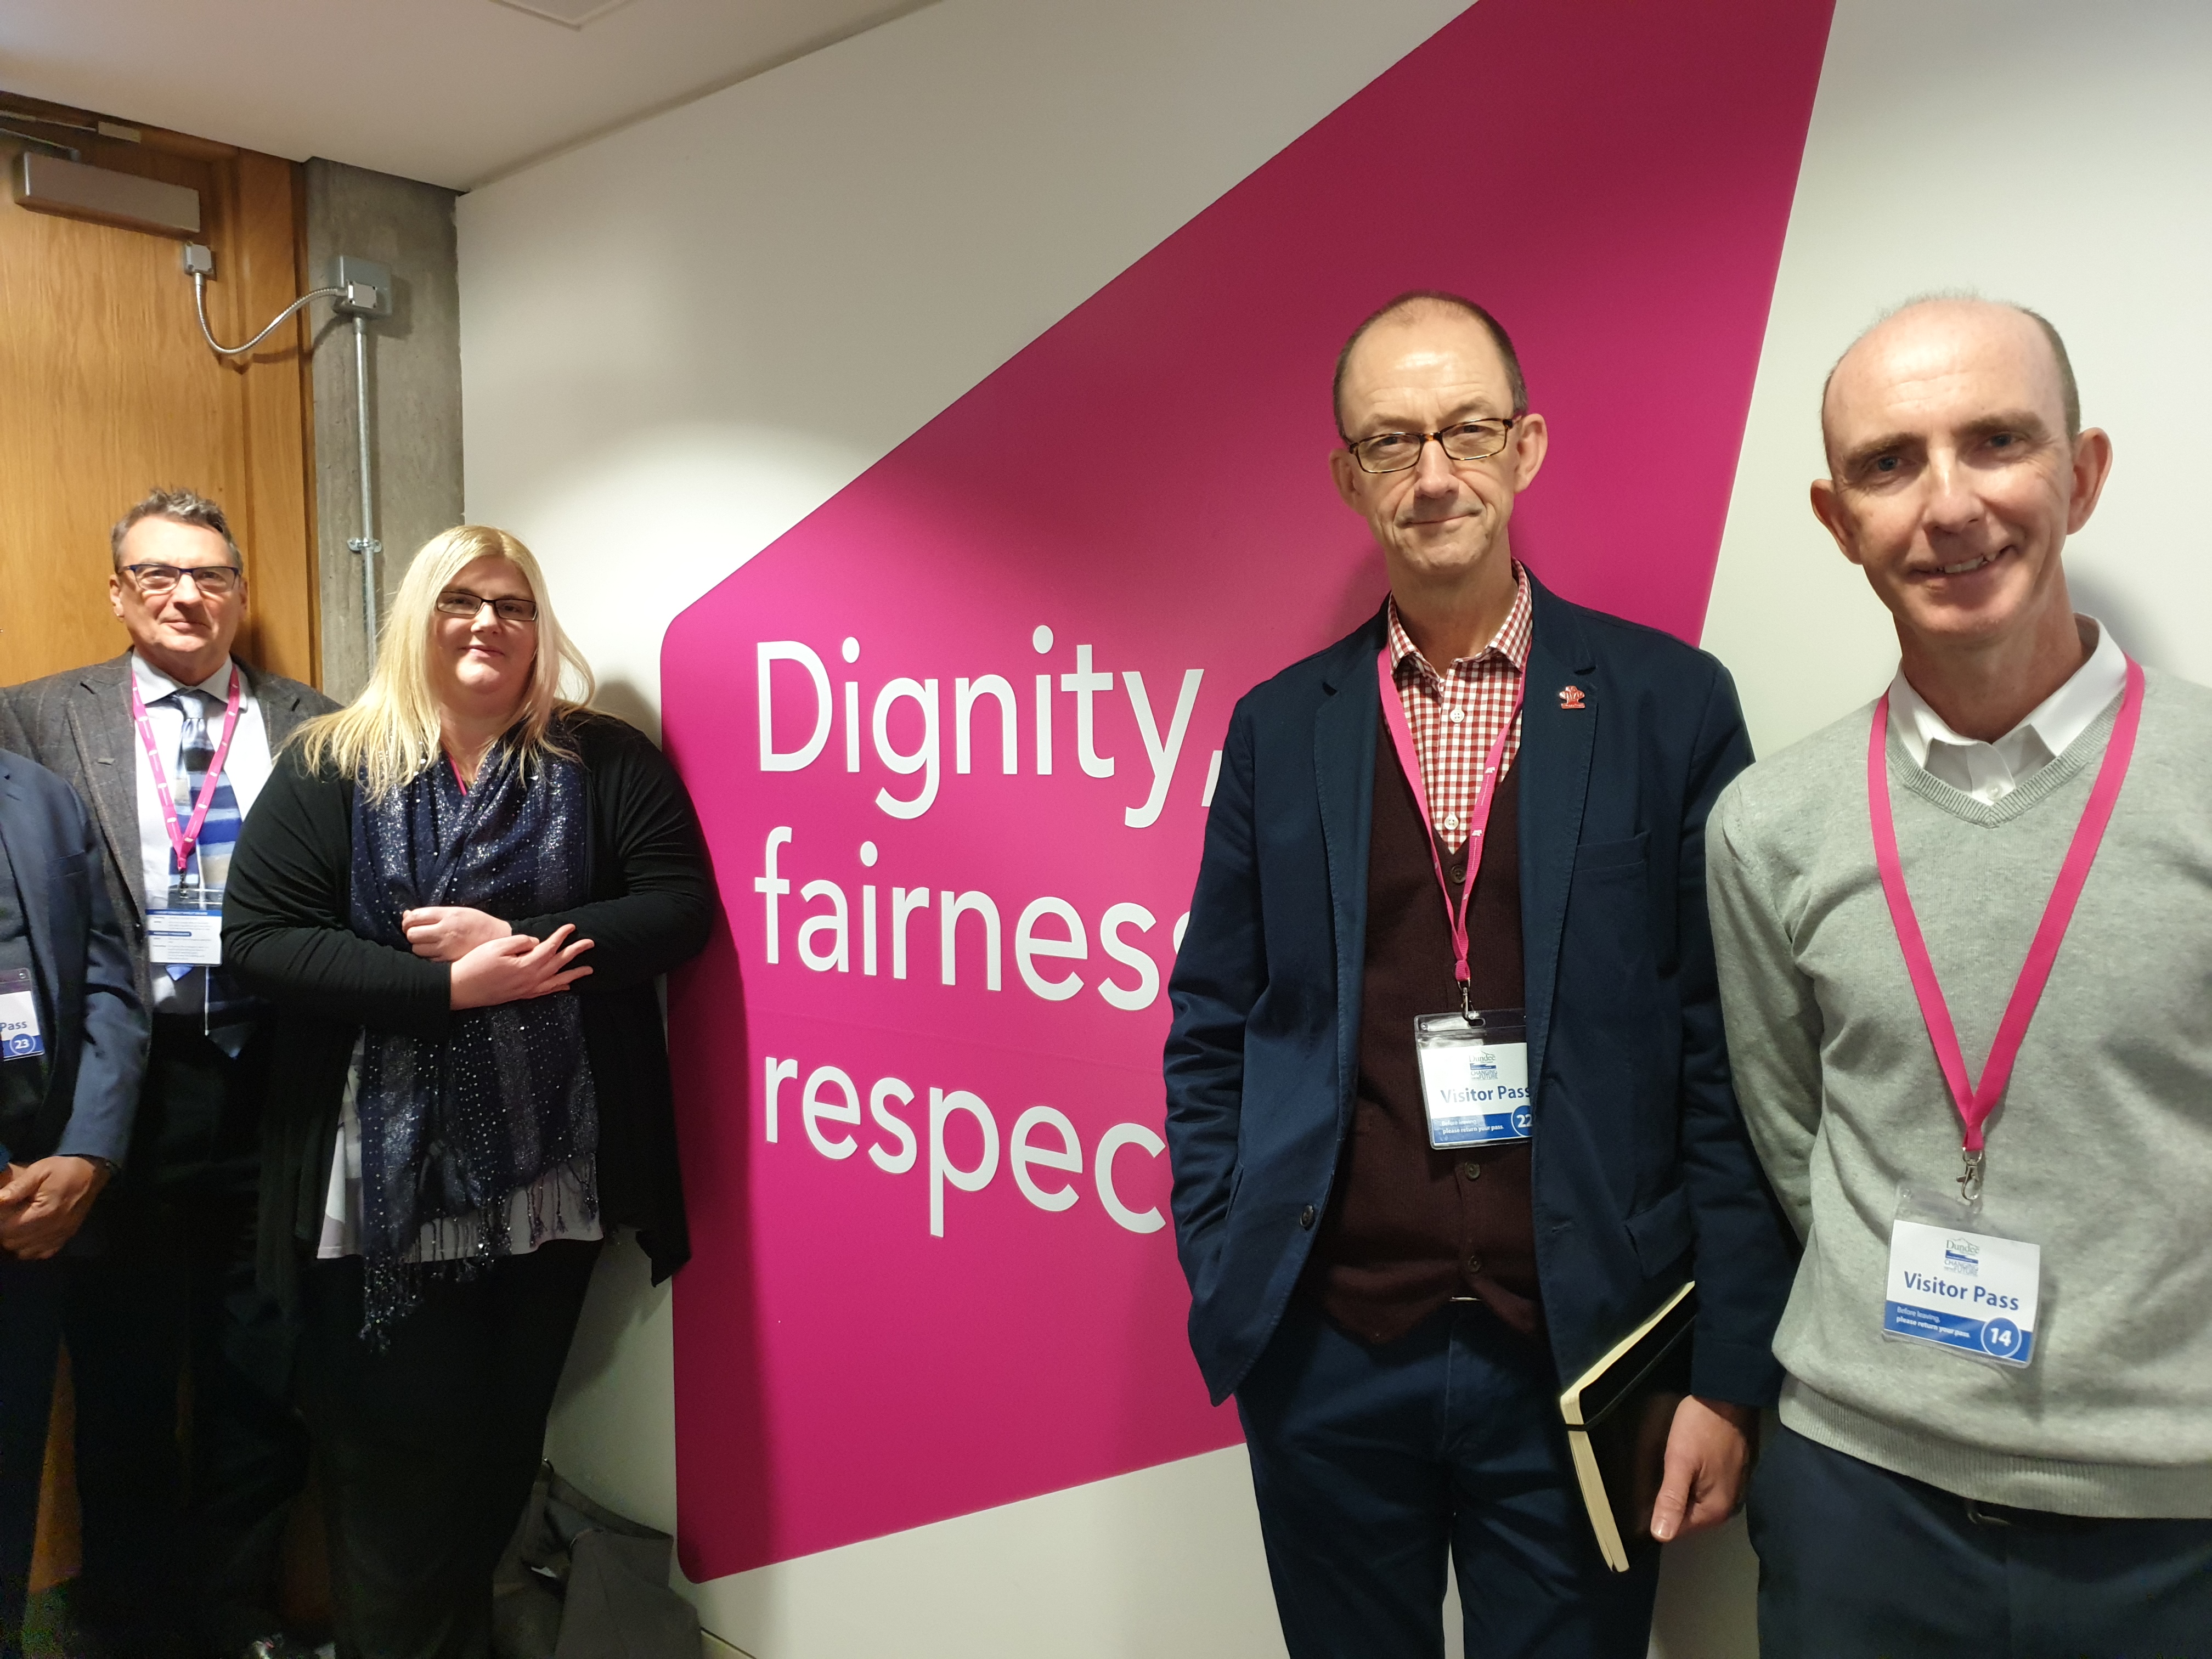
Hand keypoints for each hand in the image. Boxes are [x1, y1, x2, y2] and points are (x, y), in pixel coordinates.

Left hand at [0, 1156, 110, 1259]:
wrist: (91, 1174)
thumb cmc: (63, 1170)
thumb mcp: (39, 1171)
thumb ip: (17, 1186)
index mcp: (44, 1211)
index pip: (7, 1227)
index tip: (2, 1208)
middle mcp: (52, 1228)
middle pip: (12, 1242)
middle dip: (4, 1230)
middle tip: (7, 1215)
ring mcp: (59, 1236)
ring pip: (23, 1252)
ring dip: (15, 1240)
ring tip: (16, 1224)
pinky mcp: (64, 1239)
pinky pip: (39, 1254)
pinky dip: (29, 1248)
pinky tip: (29, 1234)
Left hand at [403, 905, 512, 962]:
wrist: (498, 937)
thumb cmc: (475, 922)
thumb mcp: (455, 911)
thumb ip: (431, 914)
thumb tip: (406, 915)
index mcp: (447, 915)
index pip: (415, 917)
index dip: (408, 920)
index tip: (410, 923)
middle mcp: (445, 931)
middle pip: (412, 934)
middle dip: (411, 933)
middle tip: (418, 933)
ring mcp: (446, 948)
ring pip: (417, 949)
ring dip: (418, 946)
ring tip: (428, 943)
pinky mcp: (449, 960)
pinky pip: (427, 959)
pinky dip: (427, 955)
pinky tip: (436, 951)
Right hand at [449, 923, 593, 1009]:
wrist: (460, 989)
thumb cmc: (475, 965)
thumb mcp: (496, 947)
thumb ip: (519, 942)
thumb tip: (536, 942)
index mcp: (526, 965)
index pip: (550, 947)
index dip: (562, 936)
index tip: (572, 926)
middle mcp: (531, 979)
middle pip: (559, 964)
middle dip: (576, 952)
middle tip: (591, 943)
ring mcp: (527, 989)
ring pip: (557, 980)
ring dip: (574, 974)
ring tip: (589, 970)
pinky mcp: (520, 995)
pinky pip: (546, 992)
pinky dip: (558, 988)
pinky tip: (566, 986)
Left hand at [1650, 1395, 1756, 1542]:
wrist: (1727, 1396)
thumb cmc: (1701, 1427)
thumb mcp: (1679, 1461)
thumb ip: (1671, 1499)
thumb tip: (1661, 1536)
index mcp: (1716, 1509)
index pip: (1679, 1529)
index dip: (1659, 1516)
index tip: (1642, 1499)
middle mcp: (1728, 1506)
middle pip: (1689, 1516)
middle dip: (1670, 1503)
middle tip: (1653, 1479)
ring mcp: (1733, 1489)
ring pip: (1697, 1501)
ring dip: (1681, 1491)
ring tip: (1665, 1471)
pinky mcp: (1733, 1474)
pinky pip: (1706, 1487)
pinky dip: (1693, 1481)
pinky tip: (1684, 1465)